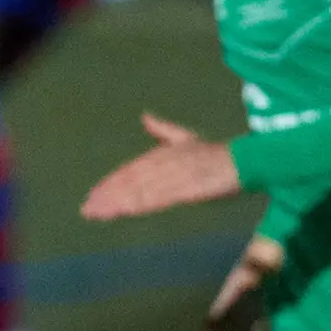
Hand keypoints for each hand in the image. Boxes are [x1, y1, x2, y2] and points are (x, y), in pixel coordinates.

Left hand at [81, 114, 243, 221]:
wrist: (244, 160)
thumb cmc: (216, 154)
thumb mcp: (186, 139)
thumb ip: (163, 130)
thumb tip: (145, 116)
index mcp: (162, 153)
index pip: (129, 170)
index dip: (110, 183)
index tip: (92, 195)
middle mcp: (163, 163)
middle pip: (129, 181)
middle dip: (107, 195)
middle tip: (86, 209)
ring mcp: (172, 176)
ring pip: (138, 191)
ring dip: (116, 203)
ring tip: (97, 213)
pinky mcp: (185, 189)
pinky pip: (158, 198)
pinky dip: (139, 204)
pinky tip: (124, 211)